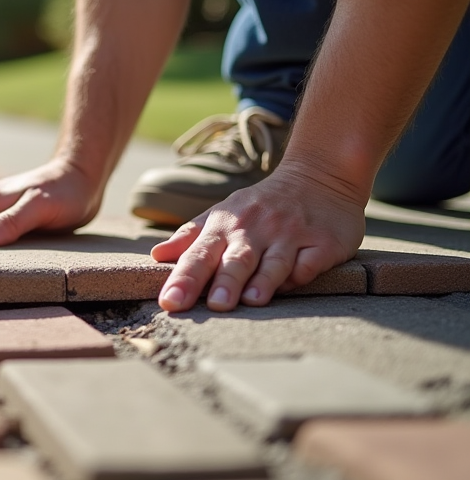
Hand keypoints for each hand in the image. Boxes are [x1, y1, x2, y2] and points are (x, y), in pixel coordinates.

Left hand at [150, 165, 365, 311]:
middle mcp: (256, 229)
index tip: (170, 302)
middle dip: (224, 282)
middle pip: (236, 260)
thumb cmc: (261, 204)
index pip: (199, 254)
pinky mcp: (322, 242)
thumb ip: (190, 237)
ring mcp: (290, 235)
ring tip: (252, 300)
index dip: (183, 278)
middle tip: (215, 305)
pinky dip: (301, 274)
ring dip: (263, 281)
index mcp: (225, 225)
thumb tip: (157, 255)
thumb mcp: (222, 213)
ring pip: (274, 262)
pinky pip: (309, 262)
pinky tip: (294, 283)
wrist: (320, 174)